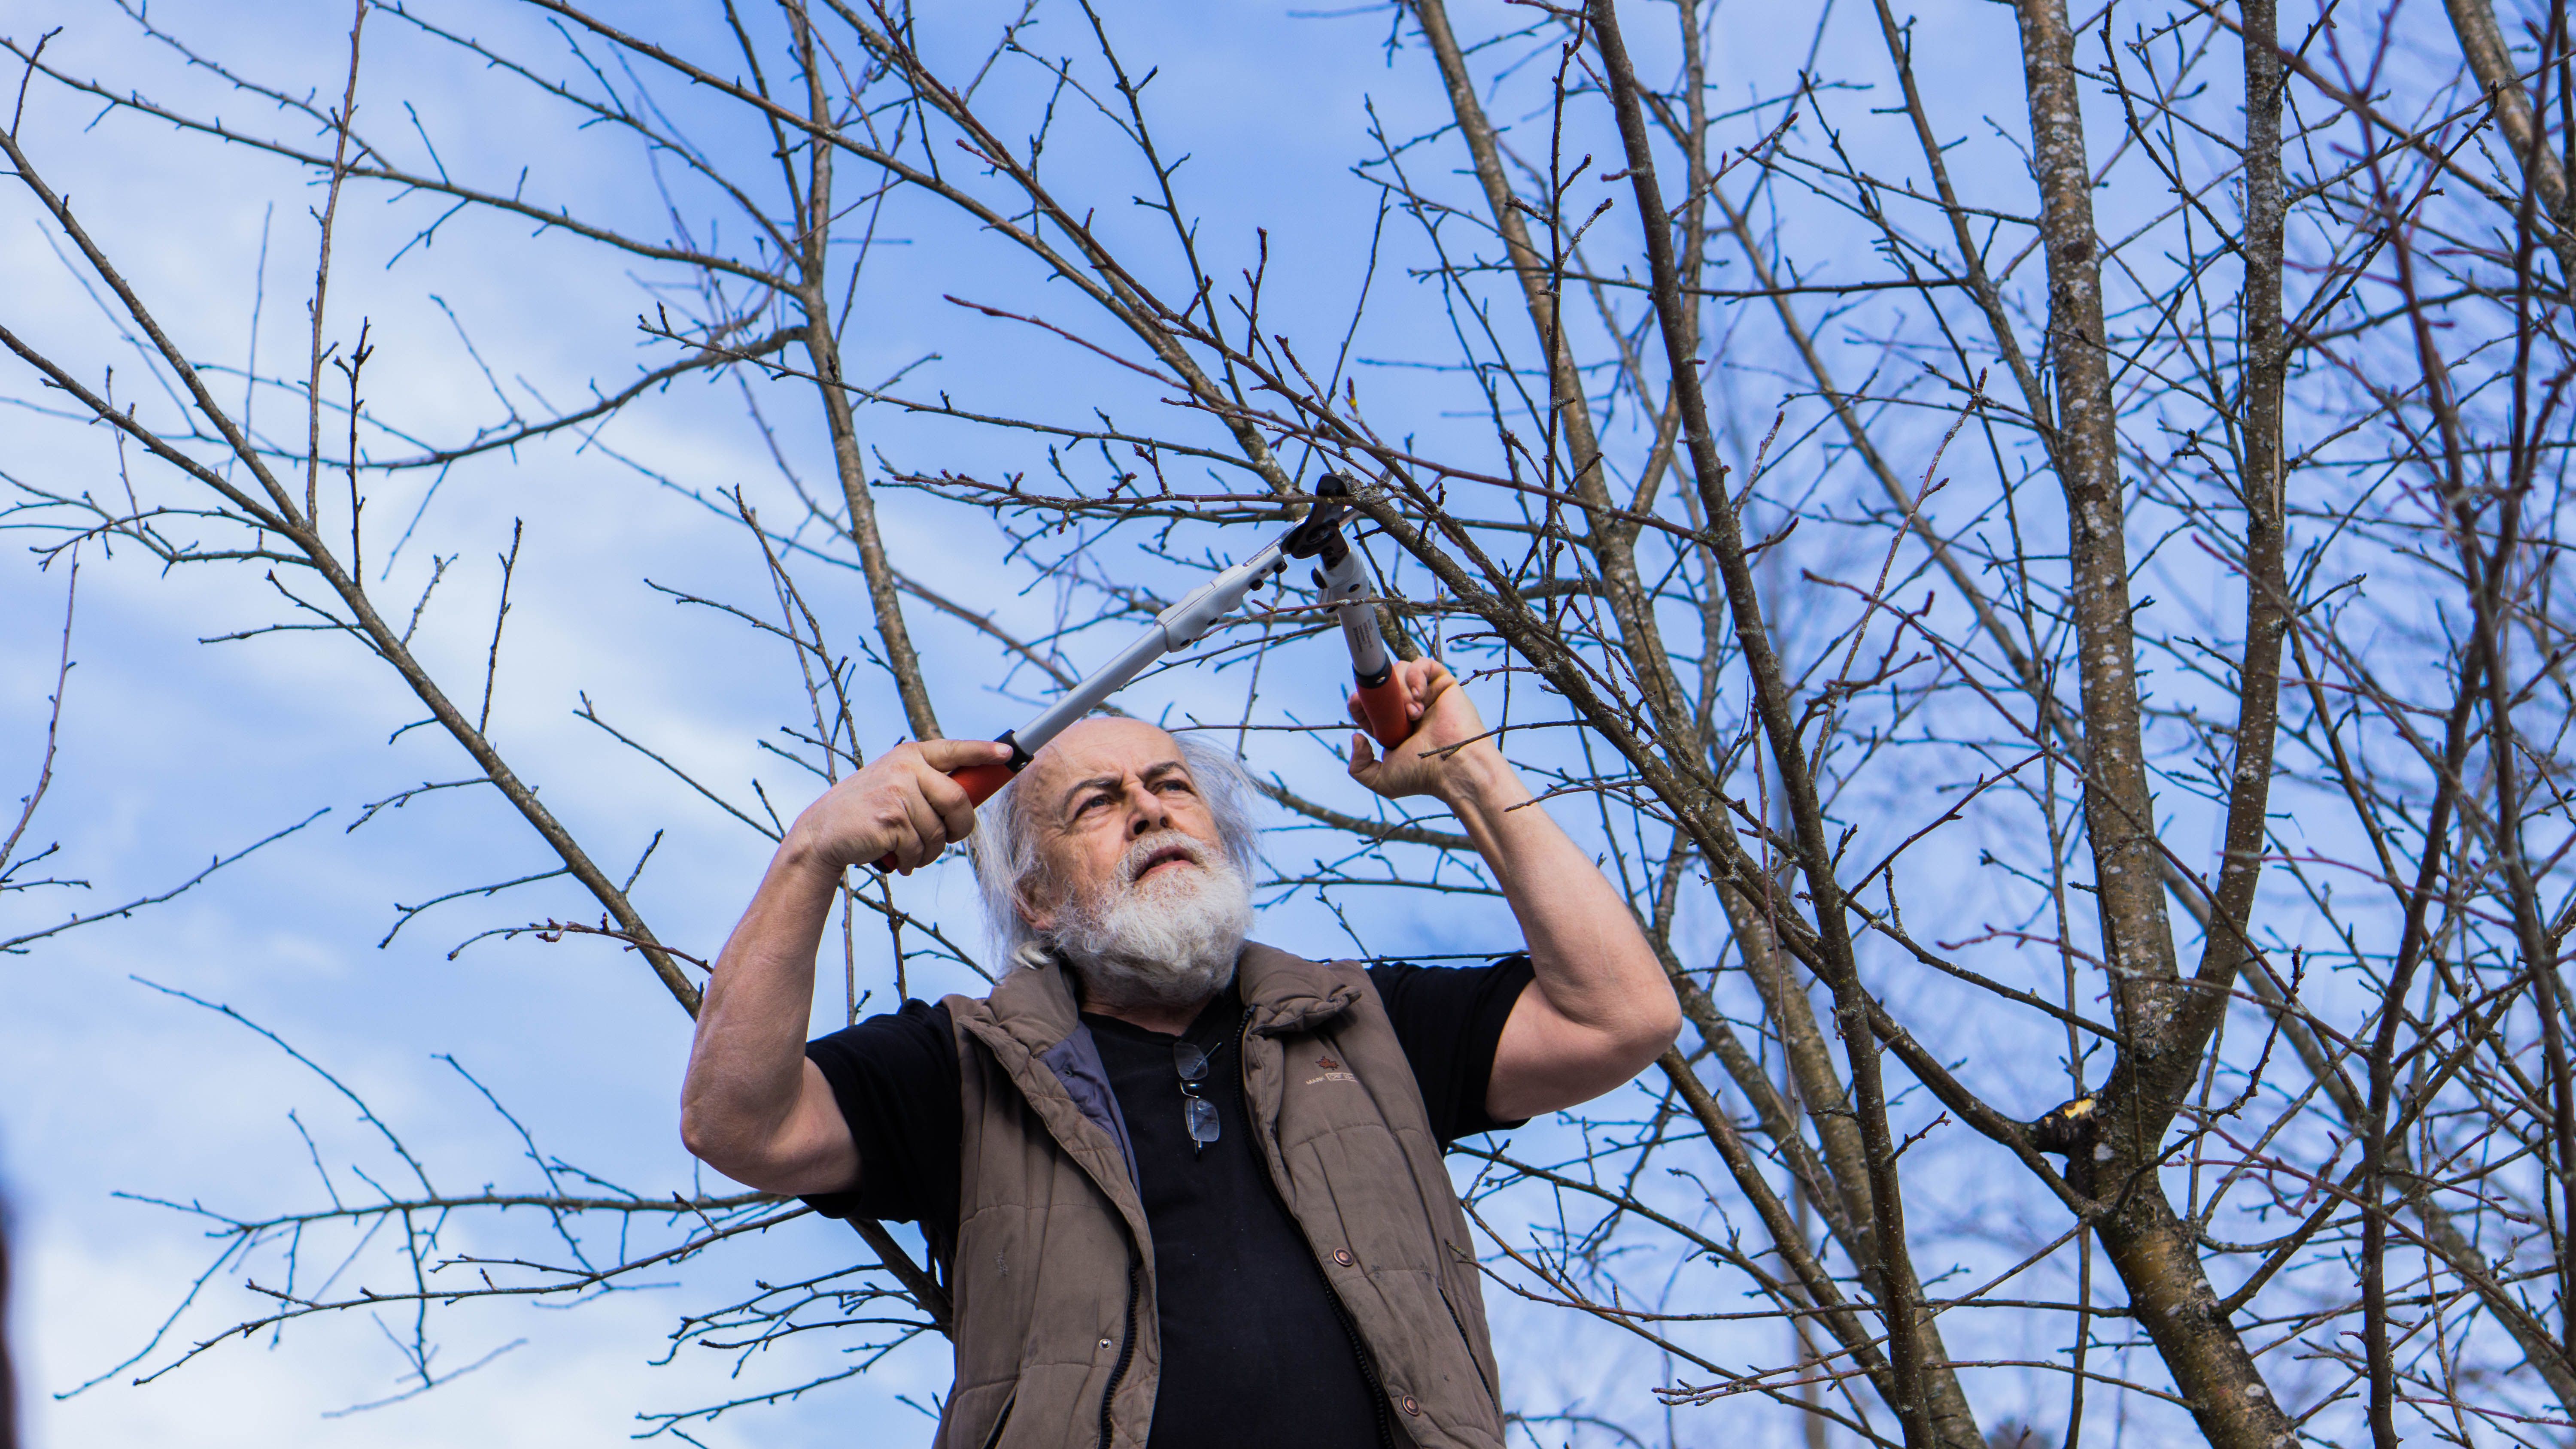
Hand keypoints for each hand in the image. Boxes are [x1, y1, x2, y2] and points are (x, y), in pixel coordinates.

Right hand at [785, 738, 1013, 873]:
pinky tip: (897, 859)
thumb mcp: (895, 784)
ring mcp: (898, 792)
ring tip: (910, 851)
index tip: (1006, 754)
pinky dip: (913, 861)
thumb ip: (926, 784)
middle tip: (951, 839)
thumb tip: (968, 799)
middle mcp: (905, 767)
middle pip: (959, 800)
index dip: (983, 752)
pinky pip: (920, 848)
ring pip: (940, 831)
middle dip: (961, 827)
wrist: (822, 833)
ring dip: (930, 851)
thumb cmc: (866, 812)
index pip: (955, 749)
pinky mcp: (891, 819)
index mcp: (910, 755)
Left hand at [1346, 657, 1503, 802]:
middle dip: (1379, 692)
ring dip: (1401, 690)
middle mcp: (1409, 709)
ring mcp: (1426, 696)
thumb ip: (1359, 767)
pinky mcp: (1442, 684)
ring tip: (1413, 713)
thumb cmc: (1423, 776)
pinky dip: (1416, 675)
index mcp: (1394, 727)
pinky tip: (1420, 696)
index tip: (1357, 701)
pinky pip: (1423, 664)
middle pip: (1384, 683)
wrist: (1454, 768)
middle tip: (1387, 709)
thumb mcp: (1382, 781)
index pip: (1369, 704)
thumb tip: (1356, 738)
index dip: (1359, 700)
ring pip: (1400, 671)